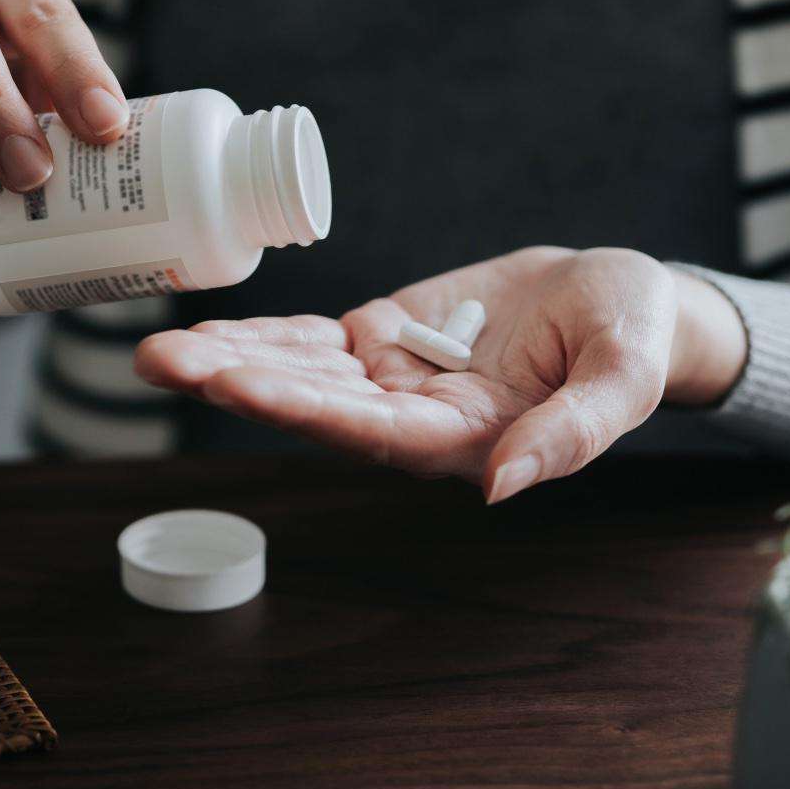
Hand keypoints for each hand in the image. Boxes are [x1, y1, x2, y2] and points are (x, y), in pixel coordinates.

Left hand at [134, 248, 746, 501]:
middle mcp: (414, 419)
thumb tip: (503, 488)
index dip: (306, 411)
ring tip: (157, 351)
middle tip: (161, 362)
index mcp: (468, 439)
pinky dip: (260, 333)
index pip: (374, 433)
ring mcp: (392, 378)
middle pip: (315, 405)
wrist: (619, 300)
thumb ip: (572, 434)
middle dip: (237, 382)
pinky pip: (312, 339)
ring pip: (299, 371)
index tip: (240, 386)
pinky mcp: (383, 338)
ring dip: (229, 360)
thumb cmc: (633, 337)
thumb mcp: (624, 375)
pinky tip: (204, 330)